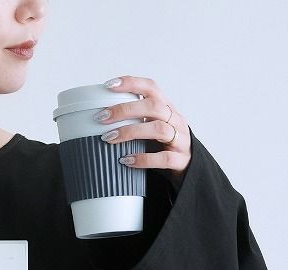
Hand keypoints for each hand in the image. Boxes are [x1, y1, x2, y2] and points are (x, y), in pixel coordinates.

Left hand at [98, 75, 191, 190]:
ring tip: (108, 139)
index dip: (131, 83)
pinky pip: (163, 158)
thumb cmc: (163, 147)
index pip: (151, 88)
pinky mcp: (181, 160)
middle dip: (125, 109)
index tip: (108, 85)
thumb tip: (97, 120)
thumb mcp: (151, 129)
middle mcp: (175, 120)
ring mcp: (180, 140)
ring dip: (131, 132)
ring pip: (159, 129)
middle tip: (101, 117)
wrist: (190, 169)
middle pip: (153, 106)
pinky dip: (143, 159)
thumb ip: (134, 121)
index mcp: (167, 108)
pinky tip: (126, 160)